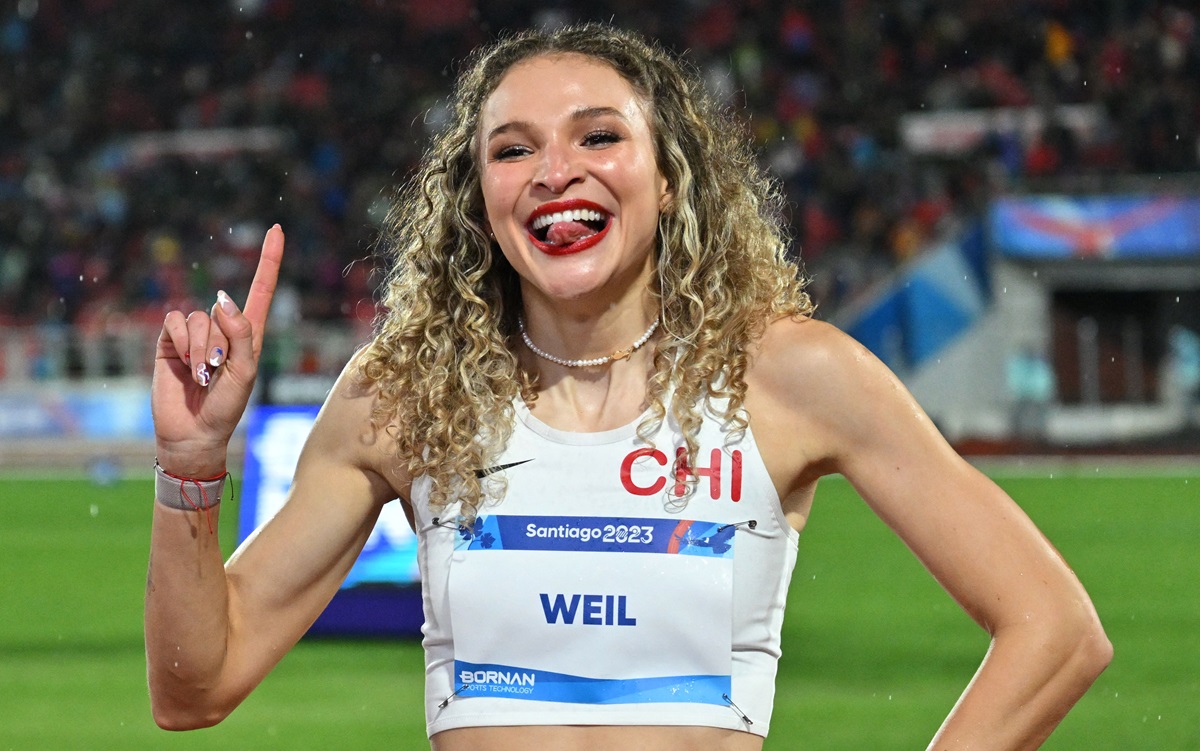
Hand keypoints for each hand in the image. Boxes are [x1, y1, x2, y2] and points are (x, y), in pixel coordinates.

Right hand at [152, 225, 283, 476]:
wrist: (193, 432)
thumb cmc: (226, 407)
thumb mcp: (245, 373)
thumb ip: (241, 334)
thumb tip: (221, 298)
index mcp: (248, 333)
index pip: (260, 289)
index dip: (269, 260)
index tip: (277, 229)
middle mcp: (222, 328)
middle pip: (223, 310)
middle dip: (221, 344)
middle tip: (218, 374)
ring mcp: (195, 334)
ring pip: (199, 318)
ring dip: (201, 351)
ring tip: (202, 377)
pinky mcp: (170, 341)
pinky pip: (175, 323)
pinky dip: (182, 344)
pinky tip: (184, 367)